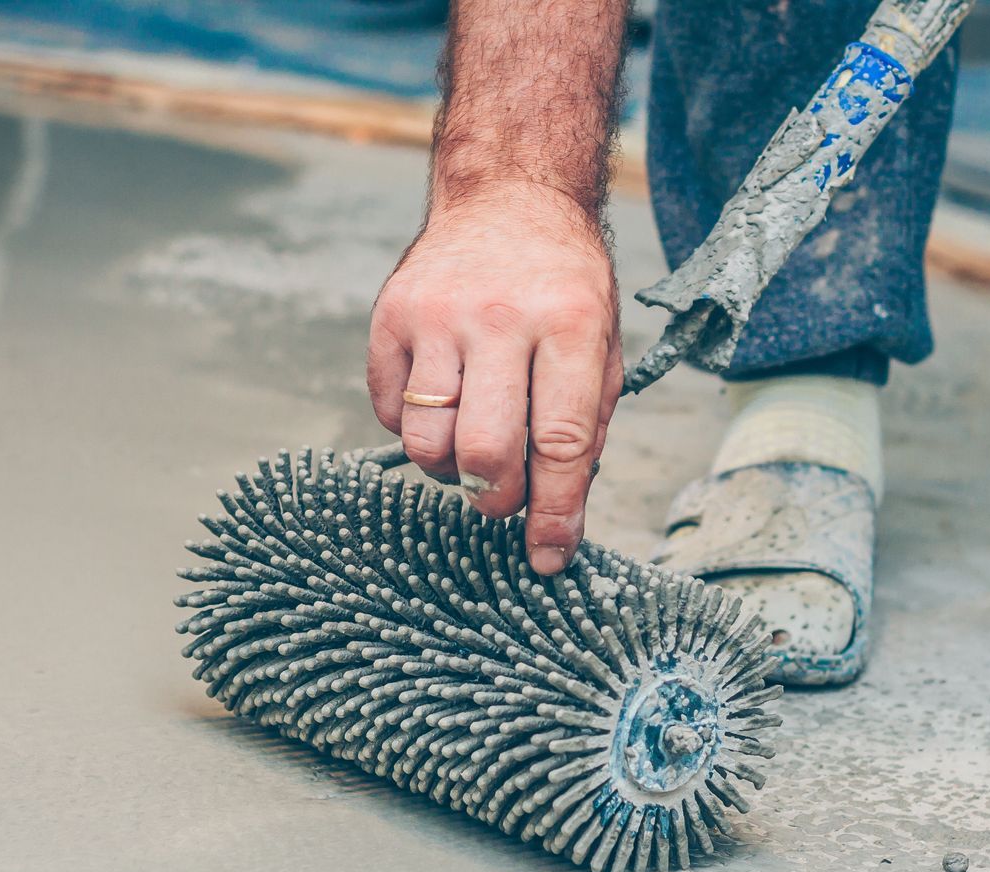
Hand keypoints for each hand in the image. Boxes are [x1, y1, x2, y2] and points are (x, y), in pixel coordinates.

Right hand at [367, 183, 623, 574]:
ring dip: (448, 469)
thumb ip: (584, 429)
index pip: (560, 443)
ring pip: (424, 443)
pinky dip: (412, 430)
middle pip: (484, 451)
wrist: (508, 195)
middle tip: (501, 498)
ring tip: (471, 444)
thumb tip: (557, 520)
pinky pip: (388, 413)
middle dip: (494, 499)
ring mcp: (437, 316)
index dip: (553, 513)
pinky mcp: (390, 317)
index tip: (546, 558)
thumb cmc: (563, 286)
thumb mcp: (601, 345)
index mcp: (570, 325)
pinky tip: (442, 403)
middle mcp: (501, 319)